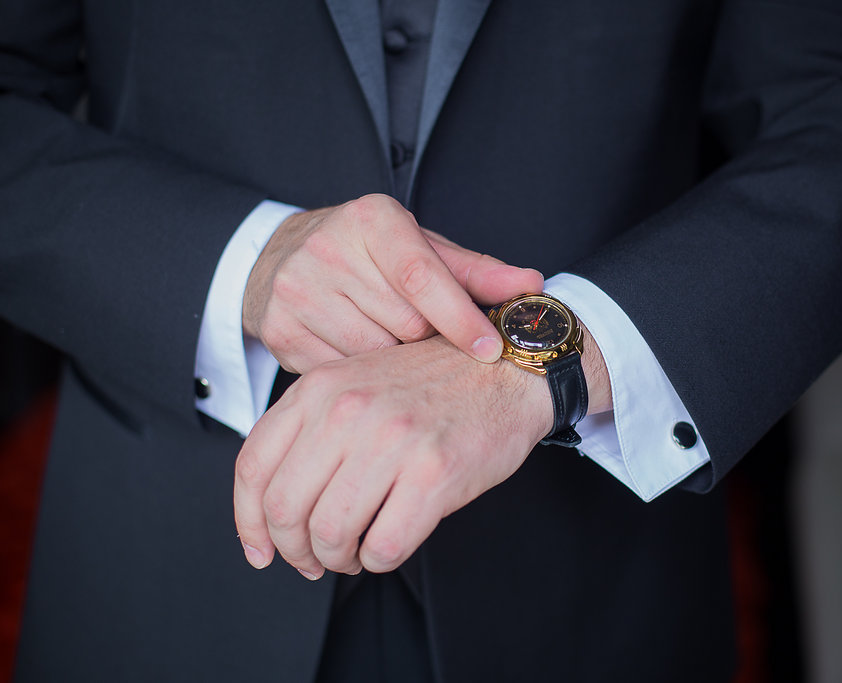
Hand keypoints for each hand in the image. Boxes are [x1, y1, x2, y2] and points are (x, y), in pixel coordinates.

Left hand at [233, 335, 554, 577]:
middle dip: (296, 550)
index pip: (254, 468)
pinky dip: (378, 559)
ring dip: (339, 559)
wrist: (508, 371)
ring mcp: (391, 440)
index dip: (249, 523)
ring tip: (355, 553)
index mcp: (320, 388)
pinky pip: (384, 545)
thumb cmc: (435, 383)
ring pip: (331, 533)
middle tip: (315, 559)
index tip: (262, 550)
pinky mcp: (434, 472)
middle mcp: (348, 410)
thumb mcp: (357, 382)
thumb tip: (274, 506)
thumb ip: (312, 428)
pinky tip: (387, 544)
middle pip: (286, 509)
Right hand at [242, 193, 543, 372]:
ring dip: (396, 360)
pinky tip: (362, 354)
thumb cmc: (371, 256)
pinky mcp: (279, 328)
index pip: (423, 277)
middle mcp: (328, 248)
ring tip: (392, 340)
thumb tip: (533, 285)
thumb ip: (476, 272)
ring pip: (375, 354)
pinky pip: (342, 372)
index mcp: (372, 219)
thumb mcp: (422, 250)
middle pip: (405, 323)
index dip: (461, 318)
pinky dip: (363, 374)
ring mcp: (297, 289)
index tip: (491, 349)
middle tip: (424, 334)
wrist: (280, 256)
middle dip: (426, 339)